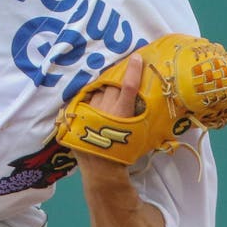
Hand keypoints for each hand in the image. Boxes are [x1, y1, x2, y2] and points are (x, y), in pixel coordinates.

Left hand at [74, 52, 144, 174]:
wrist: (101, 169)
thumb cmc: (125, 153)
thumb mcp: (139, 135)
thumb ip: (140, 115)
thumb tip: (148, 103)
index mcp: (122, 112)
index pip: (129, 85)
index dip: (133, 70)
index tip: (137, 58)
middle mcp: (105, 107)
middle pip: (111, 84)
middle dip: (116, 80)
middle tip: (120, 77)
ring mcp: (90, 109)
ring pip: (97, 90)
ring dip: (103, 89)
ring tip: (106, 93)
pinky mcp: (78, 114)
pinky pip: (85, 98)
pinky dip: (91, 97)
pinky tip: (94, 101)